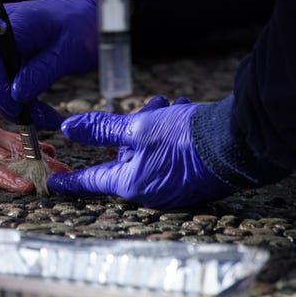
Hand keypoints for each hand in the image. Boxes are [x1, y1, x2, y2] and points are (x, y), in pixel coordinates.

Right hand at [0, 0, 97, 131]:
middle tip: (40, 122)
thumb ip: (40, 72)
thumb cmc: (80, 26)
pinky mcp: (5, 54)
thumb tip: (16, 95)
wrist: (84, 12)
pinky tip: (39, 110)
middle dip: (11, 104)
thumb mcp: (68, 52)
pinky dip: (21, 98)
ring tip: (45, 118)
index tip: (19, 111)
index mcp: (13, 23)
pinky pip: (5, 80)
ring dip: (17, 105)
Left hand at [47, 96, 235, 208]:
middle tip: (149, 106)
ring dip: (154, 125)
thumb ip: (101, 129)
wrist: (241, 142)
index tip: (54, 184)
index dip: (71, 180)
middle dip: (130, 130)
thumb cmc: (186, 137)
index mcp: (132, 184)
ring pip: (149, 151)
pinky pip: (170, 156)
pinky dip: (170, 133)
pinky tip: (183, 112)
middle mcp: (151, 191)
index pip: (93, 180)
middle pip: (125, 158)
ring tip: (170, 105)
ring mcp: (174, 187)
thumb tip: (69, 128)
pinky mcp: (193, 179)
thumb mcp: (138, 127)